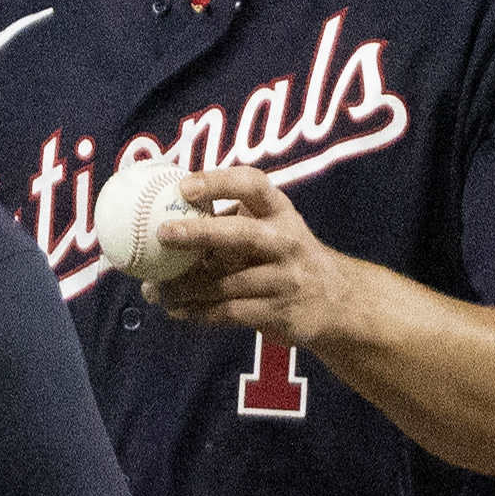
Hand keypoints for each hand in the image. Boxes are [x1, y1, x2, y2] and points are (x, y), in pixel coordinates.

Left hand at [131, 167, 335, 348]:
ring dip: (186, 288)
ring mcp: (286, 279)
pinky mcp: (281, 312)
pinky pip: (232, 312)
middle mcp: (286, 241)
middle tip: (162, 234)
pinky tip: (178, 311)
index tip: (185, 186)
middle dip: (199, 233)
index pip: (253, 184)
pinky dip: (200, 313)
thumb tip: (163, 219)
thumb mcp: (272, 229)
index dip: (219, 182)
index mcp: (280, 212)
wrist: (339, 302)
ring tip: (155, 290)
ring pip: (227, 284)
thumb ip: (231, 222)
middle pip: (241, 234)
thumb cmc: (286, 258)